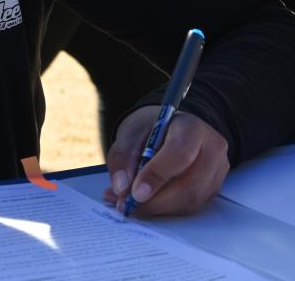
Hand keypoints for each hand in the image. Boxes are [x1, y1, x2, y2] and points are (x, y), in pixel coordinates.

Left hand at [102, 106, 228, 215]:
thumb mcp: (131, 133)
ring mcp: (217, 171)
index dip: (157, 176)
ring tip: (132, 205)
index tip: (135, 193)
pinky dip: (166, 210)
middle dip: (156, 201)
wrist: (170, 129)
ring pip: (192, 200)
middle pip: (190, 185)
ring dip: (159, 208)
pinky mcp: (213, 188)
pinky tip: (147, 204)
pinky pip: (191, 206)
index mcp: (192, 128)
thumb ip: (123, 157)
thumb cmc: (151, 129)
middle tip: (128, 205)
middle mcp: (212, 149)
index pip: (180, 154)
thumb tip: (121, 188)